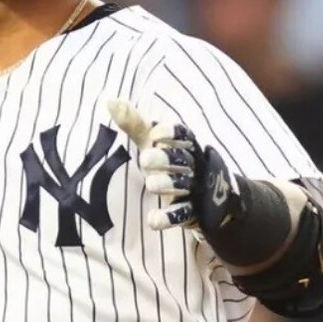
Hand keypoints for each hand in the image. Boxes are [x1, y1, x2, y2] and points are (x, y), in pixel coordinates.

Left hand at [107, 98, 244, 235]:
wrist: (211, 198)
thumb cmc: (172, 162)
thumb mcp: (153, 143)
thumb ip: (135, 124)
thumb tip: (110, 101)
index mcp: (186, 145)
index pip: (183, 134)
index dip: (170, 133)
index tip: (154, 135)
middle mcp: (193, 164)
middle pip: (182, 159)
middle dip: (166, 158)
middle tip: (146, 159)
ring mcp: (194, 189)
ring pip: (183, 184)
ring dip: (168, 183)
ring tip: (151, 184)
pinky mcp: (193, 212)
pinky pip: (182, 214)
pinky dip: (169, 218)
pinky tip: (153, 220)